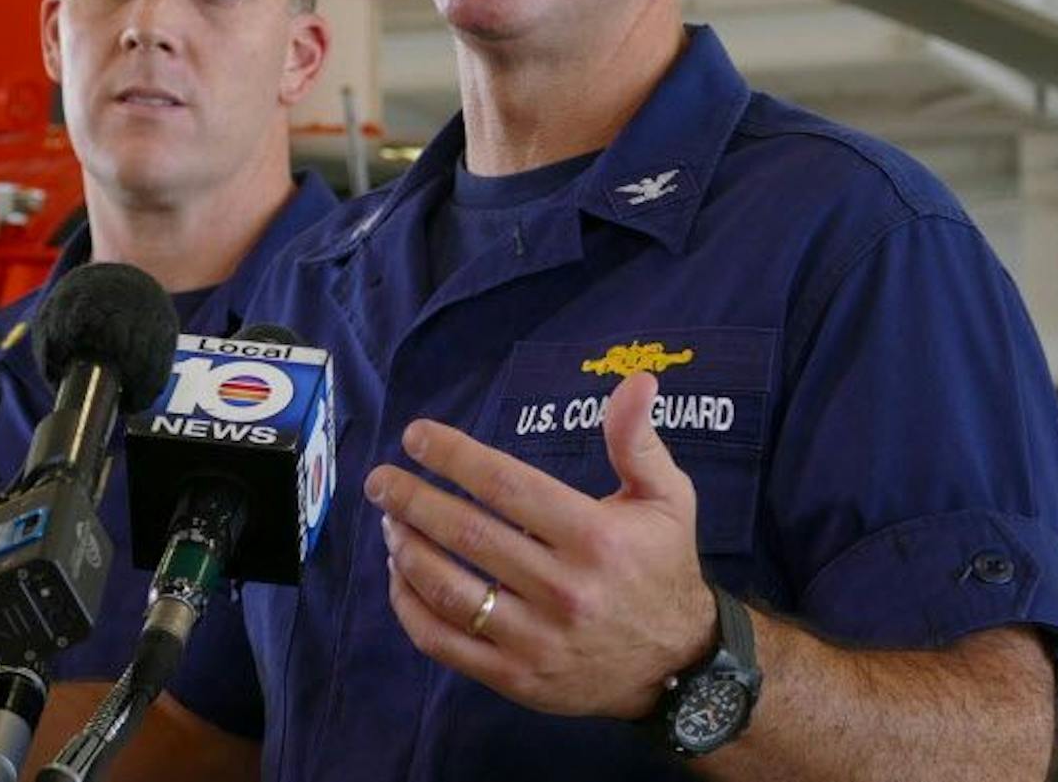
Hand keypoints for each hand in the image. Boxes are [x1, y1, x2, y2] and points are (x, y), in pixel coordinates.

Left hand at [364, 371, 716, 719]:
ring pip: (449, 590)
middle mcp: (564, 590)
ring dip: (407, 550)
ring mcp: (537, 639)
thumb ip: (637, 441)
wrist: (677, 665)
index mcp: (596, 538)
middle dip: (412, 500)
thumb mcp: (667, 498)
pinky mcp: (516, 677)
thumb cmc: (662, 566)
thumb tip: (637, 380)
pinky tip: (399, 575)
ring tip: (389, 521)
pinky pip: (444, 642)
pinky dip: (409, 607)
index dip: (454, 457)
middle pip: (468, 535)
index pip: (507, 487)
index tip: (416, 437)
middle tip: (380, 479)